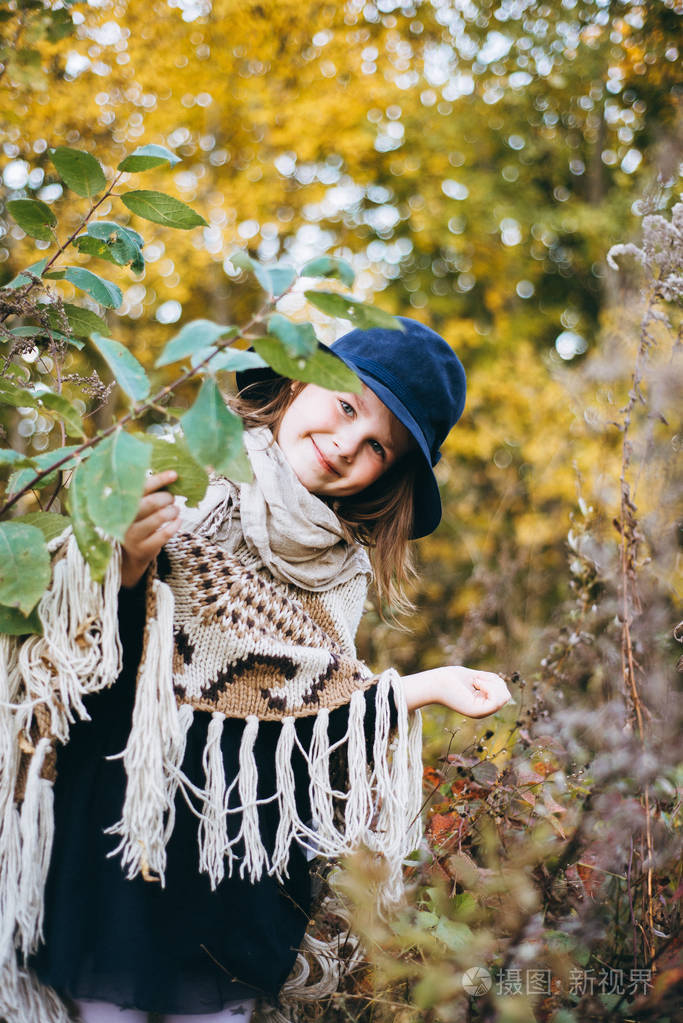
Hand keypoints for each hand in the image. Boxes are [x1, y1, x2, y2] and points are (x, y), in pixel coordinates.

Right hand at [120, 470, 179, 588]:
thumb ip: (148, 492)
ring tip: (175, 509)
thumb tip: (172, 475)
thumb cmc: (137, 522)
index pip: (141, 487)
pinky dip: (175, 525)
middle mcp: (123, 519)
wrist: (128, 554)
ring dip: (172, 510)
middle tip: (171, 498)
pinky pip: (165, 534)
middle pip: (151, 502)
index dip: (159, 480)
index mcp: (120, 504)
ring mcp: (132, 536)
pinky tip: (178, 520)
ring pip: (159, 517)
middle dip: (167, 497)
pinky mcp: (143, 549)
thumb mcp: (136, 506)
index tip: (174, 474)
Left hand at [435, 666, 511, 717]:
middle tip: (476, 679)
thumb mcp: (475, 676)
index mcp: (481, 704)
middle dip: (496, 682)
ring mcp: (480, 713)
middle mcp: (482, 711)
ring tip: (475, 681)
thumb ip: (488, 680)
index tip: (478, 678)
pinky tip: (476, 683)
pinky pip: (496, 700)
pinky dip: (489, 687)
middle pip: (506, 696)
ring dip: (492, 683)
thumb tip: (501, 683)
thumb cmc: (450, 678)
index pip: (503, 694)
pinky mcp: (476, 712)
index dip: (496, 682)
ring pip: (504, 697)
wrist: (434, 683)